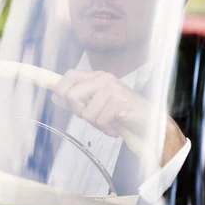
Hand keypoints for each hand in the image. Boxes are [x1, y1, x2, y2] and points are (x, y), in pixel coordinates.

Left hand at [51, 69, 185, 166]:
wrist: (149, 122)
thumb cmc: (122, 113)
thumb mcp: (96, 105)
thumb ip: (77, 100)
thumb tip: (55, 96)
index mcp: (97, 76)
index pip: (70, 75)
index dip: (60, 89)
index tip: (60, 102)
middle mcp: (104, 79)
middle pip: (72, 95)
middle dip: (79, 112)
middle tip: (92, 117)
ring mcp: (112, 88)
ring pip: (86, 113)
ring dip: (97, 124)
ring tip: (109, 122)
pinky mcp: (119, 101)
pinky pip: (100, 120)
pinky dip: (107, 129)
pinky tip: (116, 127)